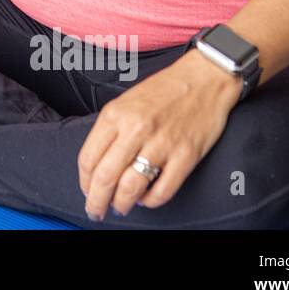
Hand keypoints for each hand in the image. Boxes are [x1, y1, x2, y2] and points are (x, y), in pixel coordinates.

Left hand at [76, 48, 244, 220]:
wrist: (204, 78)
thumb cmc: (164, 90)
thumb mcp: (126, 102)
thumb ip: (111, 130)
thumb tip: (97, 164)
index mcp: (115, 115)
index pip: (88, 158)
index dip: (84, 182)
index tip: (87, 191)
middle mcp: (135, 129)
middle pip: (105, 177)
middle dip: (96, 201)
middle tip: (95, 211)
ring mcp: (161, 143)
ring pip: (131, 187)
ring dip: (121, 204)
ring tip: (121, 207)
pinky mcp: (186, 155)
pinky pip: (163, 190)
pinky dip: (151, 201)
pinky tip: (147, 198)